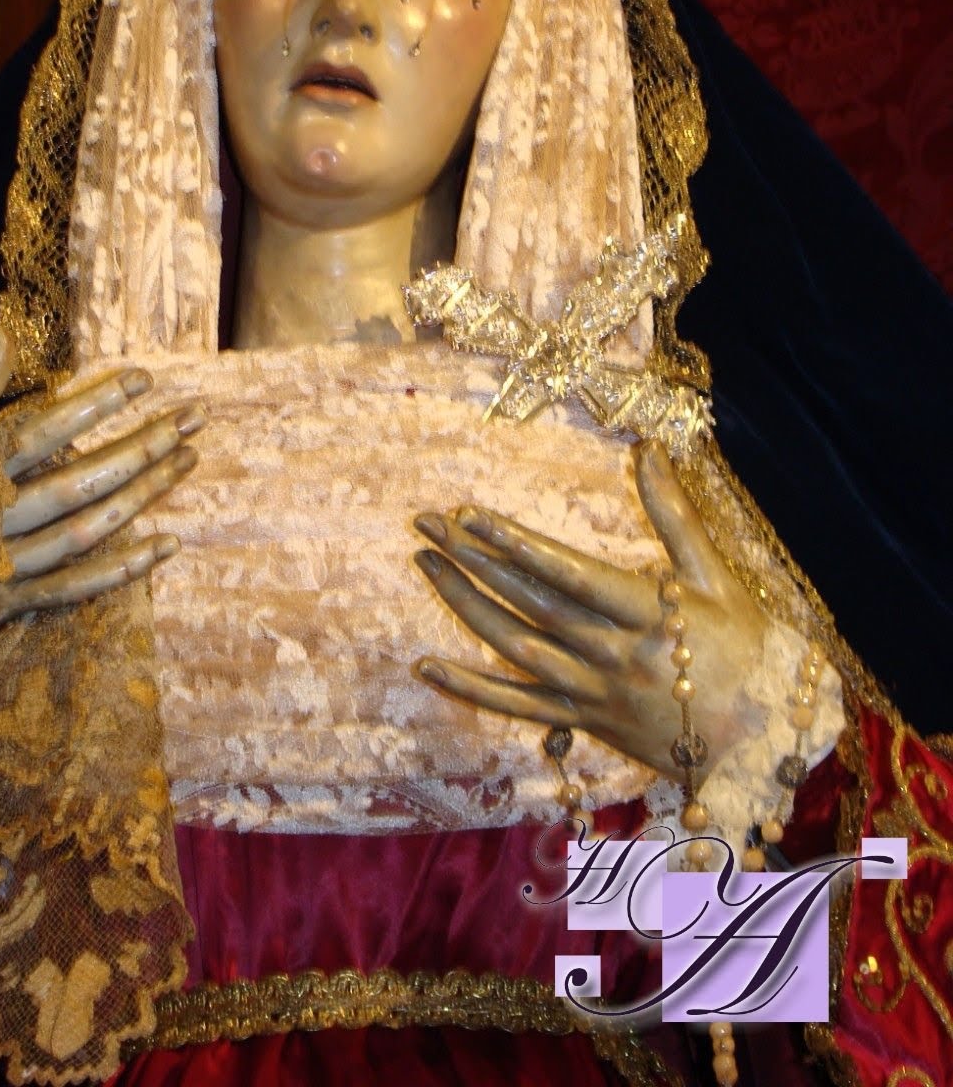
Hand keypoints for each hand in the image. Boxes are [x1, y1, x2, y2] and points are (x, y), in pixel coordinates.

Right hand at [0, 325, 201, 679]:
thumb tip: (4, 332)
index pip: (45, 429)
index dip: (97, 404)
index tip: (145, 379)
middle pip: (80, 479)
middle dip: (142, 446)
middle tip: (192, 417)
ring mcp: (4, 565)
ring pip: (87, 528)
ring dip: (143, 494)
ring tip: (187, 459)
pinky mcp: (10, 605)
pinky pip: (78, 586)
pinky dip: (124, 567)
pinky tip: (166, 544)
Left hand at [412, 441, 767, 777]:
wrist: (765, 741)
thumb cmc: (746, 649)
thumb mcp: (715, 575)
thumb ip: (674, 512)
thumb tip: (649, 448)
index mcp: (648, 614)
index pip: (570, 574)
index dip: (519, 545)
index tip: (472, 515)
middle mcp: (613, 654)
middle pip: (530, 602)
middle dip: (474, 559)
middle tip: (428, 522)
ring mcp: (593, 691)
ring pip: (514, 647)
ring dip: (464, 605)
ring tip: (425, 563)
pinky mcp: (583, 721)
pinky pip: (517, 706)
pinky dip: (470, 689)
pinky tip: (427, 666)